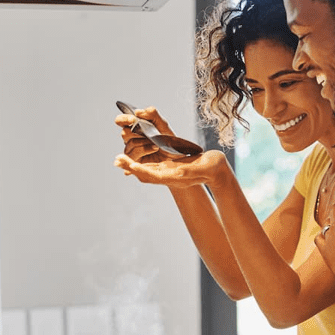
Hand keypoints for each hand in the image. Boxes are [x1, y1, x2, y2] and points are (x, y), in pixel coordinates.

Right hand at [114, 106, 174, 164]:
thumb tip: (138, 112)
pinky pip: (135, 153)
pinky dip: (146, 149)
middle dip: (138, 132)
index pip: (120, 121)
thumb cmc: (166, 138)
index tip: (133, 119)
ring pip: (131, 143)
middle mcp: (129, 138)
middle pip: (125, 133)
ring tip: (156, 142)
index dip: (123, 119)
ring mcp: (130, 149)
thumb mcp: (162, 123)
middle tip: (149, 133)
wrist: (174, 153)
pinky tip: (155, 148)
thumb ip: (152, 114)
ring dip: (145, 141)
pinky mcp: (134, 159)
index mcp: (133, 126)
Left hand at [114, 148, 228, 189]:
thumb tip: (178, 171)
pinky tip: (134, 157)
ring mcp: (169, 172)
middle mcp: (170, 176)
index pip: (153, 175)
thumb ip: (191, 170)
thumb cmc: (213, 168)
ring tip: (120, 159)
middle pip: (145, 174)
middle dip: (130, 167)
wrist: (218, 172)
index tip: (127, 163)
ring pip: (146, 170)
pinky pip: (151, 166)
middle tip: (116, 159)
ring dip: (132, 165)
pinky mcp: (170, 167)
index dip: (139, 169)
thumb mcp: (204, 167)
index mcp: (176, 177)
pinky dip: (140, 162)